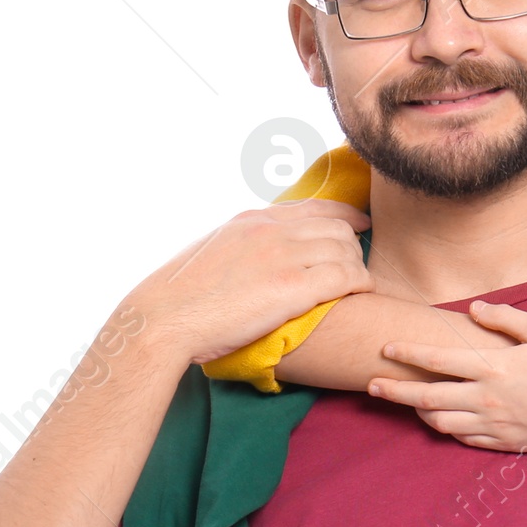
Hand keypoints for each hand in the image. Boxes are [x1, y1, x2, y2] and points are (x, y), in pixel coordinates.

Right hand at [133, 199, 373, 364]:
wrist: (163, 319)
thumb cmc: (181, 297)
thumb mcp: (213, 252)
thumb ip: (242, 246)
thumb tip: (253, 255)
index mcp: (252, 220)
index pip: (313, 207)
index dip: (345, 215)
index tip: (359, 224)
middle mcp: (270, 231)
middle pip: (336, 227)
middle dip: (353, 245)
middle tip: (357, 265)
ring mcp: (282, 256)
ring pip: (345, 250)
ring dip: (358, 267)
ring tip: (359, 284)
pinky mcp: (291, 288)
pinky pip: (345, 277)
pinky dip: (361, 283)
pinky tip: (363, 293)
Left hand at [368, 300, 526, 450]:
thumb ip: (506, 318)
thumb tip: (474, 310)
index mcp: (494, 367)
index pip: (439, 359)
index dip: (408, 353)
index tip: (385, 349)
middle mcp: (489, 399)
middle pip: (428, 396)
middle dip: (396, 390)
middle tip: (371, 385)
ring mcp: (496, 425)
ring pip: (443, 422)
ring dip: (419, 411)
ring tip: (405, 402)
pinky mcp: (508, 443)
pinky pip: (466, 440)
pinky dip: (447, 431)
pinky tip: (440, 422)